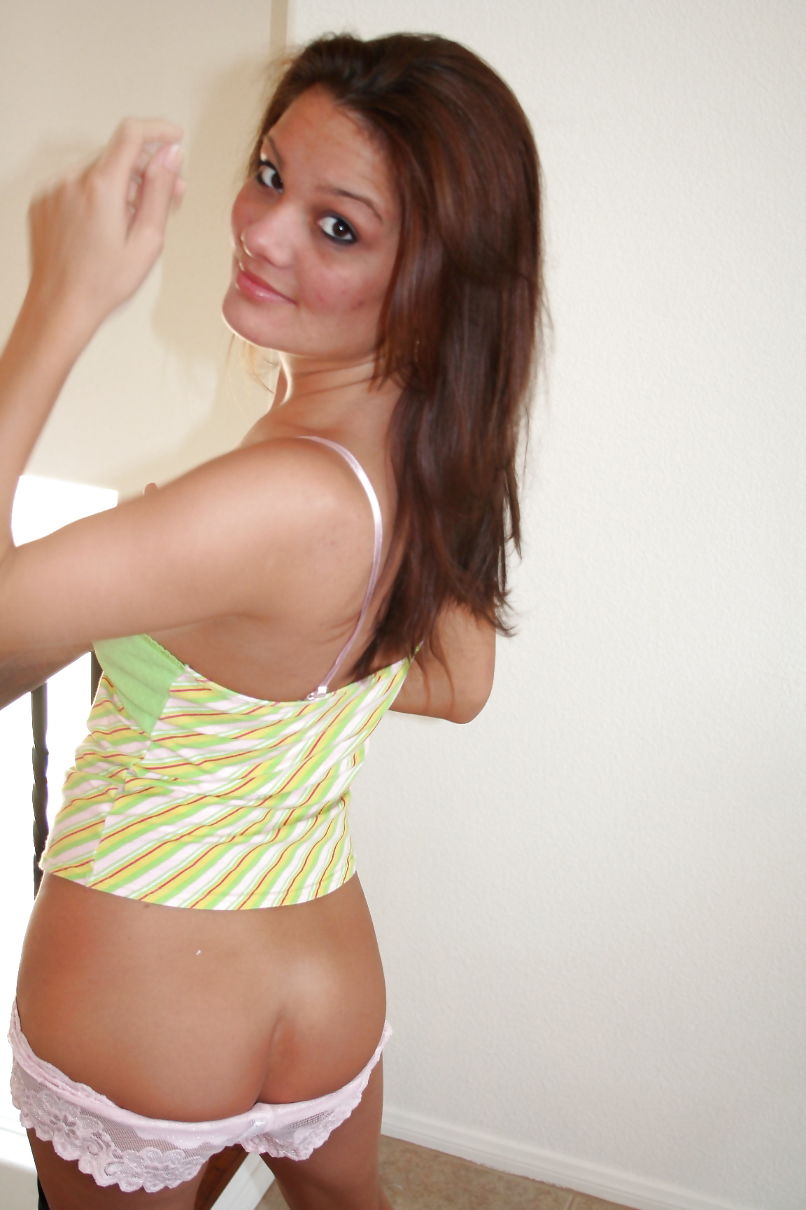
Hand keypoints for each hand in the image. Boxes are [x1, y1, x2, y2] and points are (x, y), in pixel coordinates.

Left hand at [26, 118, 183, 334]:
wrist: (60, 306)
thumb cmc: (103, 283)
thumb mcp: (148, 240)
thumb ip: (160, 191)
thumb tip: (171, 155)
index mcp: (101, 187)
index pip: (132, 134)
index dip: (158, 130)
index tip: (175, 137)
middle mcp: (73, 180)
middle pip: (117, 155)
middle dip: (145, 169)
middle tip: (169, 195)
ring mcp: (55, 189)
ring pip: (98, 170)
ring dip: (122, 184)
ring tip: (137, 218)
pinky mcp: (44, 201)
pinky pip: (78, 184)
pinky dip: (98, 194)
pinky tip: (108, 225)